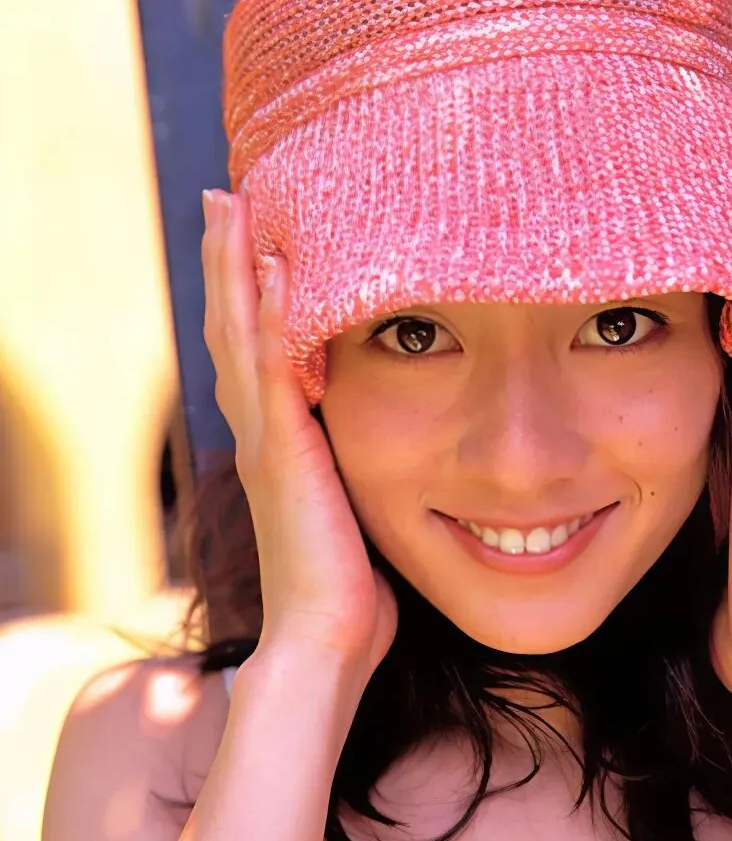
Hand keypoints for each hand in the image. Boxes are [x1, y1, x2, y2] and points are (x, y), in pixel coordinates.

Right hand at [201, 190, 396, 676]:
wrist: (326, 639)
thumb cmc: (348, 592)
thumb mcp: (354, 519)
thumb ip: (357, 481)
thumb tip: (397, 468)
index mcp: (279, 451)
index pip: (258, 359)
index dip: (250, 301)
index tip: (254, 243)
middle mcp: (262, 438)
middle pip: (235, 332)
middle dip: (230, 265)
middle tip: (224, 201)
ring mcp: (266, 443)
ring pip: (241, 337)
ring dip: (235, 269)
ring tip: (230, 206)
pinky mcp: (283, 454)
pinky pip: (270, 369)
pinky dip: (265, 314)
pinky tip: (271, 262)